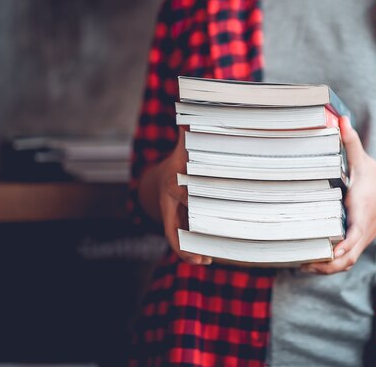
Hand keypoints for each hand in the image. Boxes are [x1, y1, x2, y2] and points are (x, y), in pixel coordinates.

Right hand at [154, 127, 211, 264]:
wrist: (167, 175)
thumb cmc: (184, 157)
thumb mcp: (188, 144)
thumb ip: (193, 130)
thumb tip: (198, 115)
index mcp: (172, 181)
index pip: (182, 193)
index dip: (190, 198)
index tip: (198, 202)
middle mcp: (170, 200)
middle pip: (180, 218)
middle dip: (195, 228)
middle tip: (208, 238)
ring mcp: (172, 214)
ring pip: (177, 235)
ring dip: (189, 249)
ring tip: (205, 260)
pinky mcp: (179, 224)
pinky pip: (181, 240)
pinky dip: (191, 251)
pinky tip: (205, 260)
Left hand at [301, 116, 375, 274]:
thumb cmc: (374, 176)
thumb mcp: (362, 159)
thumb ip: (350, 141)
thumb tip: (341, 119)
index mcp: (362, 209)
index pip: (356, 231)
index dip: (345, 243)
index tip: (333, 250)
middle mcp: (362, 228)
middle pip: (348, 256)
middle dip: (328, 264)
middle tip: (304, 262)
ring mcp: (360, 239)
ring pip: (346, 263)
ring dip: (326, 268)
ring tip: (302, 265)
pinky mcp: (356, 242)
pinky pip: (345, 260)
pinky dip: (330, 266)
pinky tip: (309, 263)